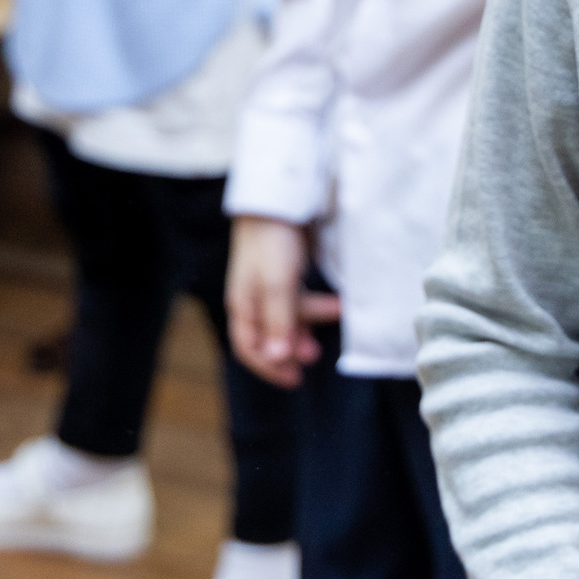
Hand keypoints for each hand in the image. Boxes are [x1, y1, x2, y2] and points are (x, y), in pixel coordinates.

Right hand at [226, 217, 340, 388]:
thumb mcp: (278, 285)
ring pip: (288, 318)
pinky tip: (334, 303)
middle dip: (293, 348)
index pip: (249, 348)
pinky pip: (298, 301)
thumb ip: (279, 322)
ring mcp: (268, 286)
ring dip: (310, 324)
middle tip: (315, 356)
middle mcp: (252, 299)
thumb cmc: (271, 242)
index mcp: (242, 305)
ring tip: (336, 313)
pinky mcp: (285, 273)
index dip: (269, 368)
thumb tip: (278, 359)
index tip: (294, 379)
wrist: (278, 199)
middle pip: (270, 336)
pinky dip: (315, 307)